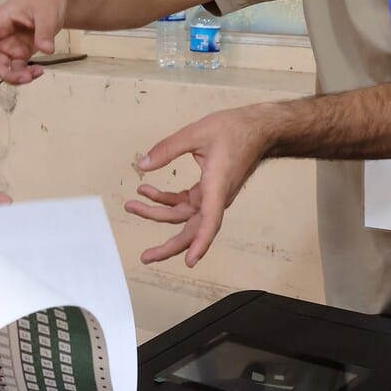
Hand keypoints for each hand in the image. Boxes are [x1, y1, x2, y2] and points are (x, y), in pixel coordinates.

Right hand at [0, 0, 67, 95]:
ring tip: (32, 75)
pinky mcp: (20, 54)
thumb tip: (46, 49)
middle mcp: (0, 36)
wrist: (55, 0)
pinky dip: (27, 75)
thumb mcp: (46, 12)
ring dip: (13, 77)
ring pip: (1, 68)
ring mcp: (9, 47)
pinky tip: (39, 71)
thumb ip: (44, 32)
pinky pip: (17, 70)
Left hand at [125, 107, 267, 266]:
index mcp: (217, 186)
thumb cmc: (235, 130)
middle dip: (168, 245)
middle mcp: (216, 197)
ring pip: (184, 216)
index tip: (190, 261)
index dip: (201, 243)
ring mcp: (212, 196)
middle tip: (146, 256)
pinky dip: (166, 200)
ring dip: (157, 213)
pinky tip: (148, 191)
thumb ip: (167, 149)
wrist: (257, 129)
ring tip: (132, 206)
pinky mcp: (208, 191)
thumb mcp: (196, 133)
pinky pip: (185, 204)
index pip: (210, 221)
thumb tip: (144, 165)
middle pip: (192, 230)